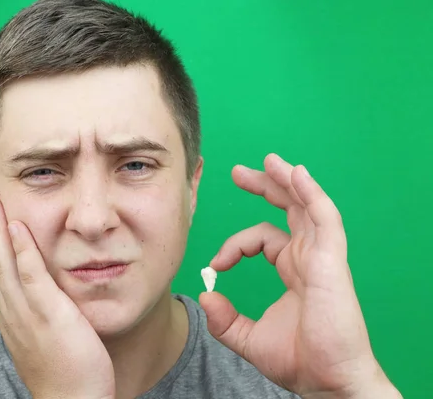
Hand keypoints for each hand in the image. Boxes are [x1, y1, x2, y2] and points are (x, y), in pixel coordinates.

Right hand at [0, 198, 114, 398]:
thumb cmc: (64, 371)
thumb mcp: (41, 337)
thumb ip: (34, 313)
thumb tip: (36, 293)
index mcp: (9, 316)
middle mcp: (11, 313)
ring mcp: (27, 315)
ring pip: (2, 266)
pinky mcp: (50, 316)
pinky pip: (31, 278)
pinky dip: (21, 252)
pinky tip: (18, 229)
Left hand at [199, 154, 400, 397]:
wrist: (325, 381)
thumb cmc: (299, 360)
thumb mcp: (248, 337)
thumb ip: (224, 318)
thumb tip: (204, 296)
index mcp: (292, 268)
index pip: (262, 237)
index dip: (235, 244)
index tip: (216, 263)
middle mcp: (308, 256)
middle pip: (287, 209)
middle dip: (264, 186)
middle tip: (238, 171)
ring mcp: (322, 256)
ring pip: (306, 205)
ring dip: (287, 180)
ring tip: (269, 160)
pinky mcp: (332, 260)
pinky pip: (324, 217)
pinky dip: (311, 194)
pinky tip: (296, 174)